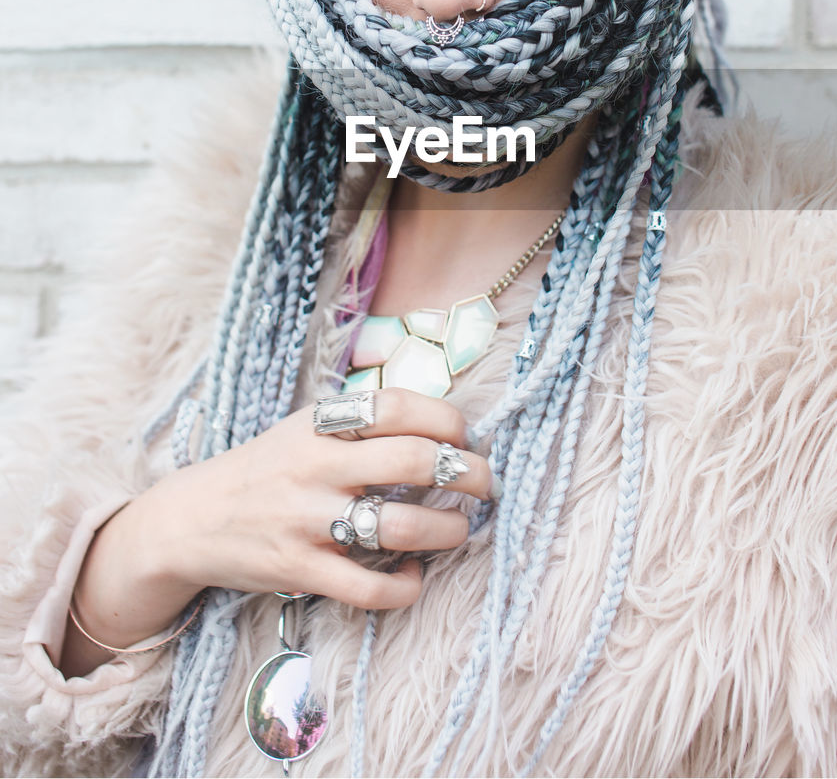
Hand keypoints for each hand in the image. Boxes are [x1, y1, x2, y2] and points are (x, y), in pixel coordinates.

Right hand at [157, 386, 492, 608]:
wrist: (191, 519)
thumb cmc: (266, 469)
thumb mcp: (305, 427)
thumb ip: (360, 422)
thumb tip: (436, 424)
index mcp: (321, 423)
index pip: (399, 406)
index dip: (447, 420)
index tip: (466, 437)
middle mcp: (316, 466)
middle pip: (414, 460)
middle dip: (468, 472)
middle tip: (485, 483)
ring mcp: (307, 520)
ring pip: (402, 526)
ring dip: (449, 530)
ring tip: (459, 529)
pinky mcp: (299, 570)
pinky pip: (370, 589)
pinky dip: (406, 586)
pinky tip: (414, 574)